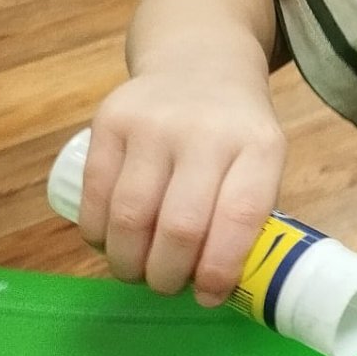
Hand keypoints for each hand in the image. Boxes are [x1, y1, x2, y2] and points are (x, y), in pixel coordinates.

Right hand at [78, 74, 286, 304]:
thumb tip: (215, 289)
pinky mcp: (110, 120)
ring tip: (136, 271)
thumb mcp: (261, 160)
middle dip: (167, 275)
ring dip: (128, 262)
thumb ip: (245, 215)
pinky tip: (110, 242)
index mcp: (259, 145)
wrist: (198, 59)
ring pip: (130, 217)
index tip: (207, 296)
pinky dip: (98, 234)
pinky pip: (95, 195)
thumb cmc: (234, 130)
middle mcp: (207, 131)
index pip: (240, 218)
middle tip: (166, 285)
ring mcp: (154, 123)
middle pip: (180, 227)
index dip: (219, 269)